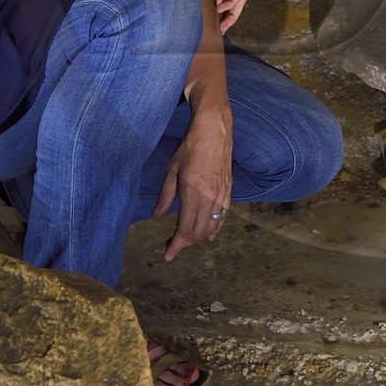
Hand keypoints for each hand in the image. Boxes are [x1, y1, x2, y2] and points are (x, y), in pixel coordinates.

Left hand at [153, 103, 233, 261]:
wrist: (214, 130)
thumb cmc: (189, 147)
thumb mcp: (171, 170)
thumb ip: (165, 196)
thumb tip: (156, 216)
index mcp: (193, 192)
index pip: (186, 228)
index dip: (177, 245)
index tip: (167, 255)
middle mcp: (210, 196)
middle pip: (199, 231)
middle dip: (185, 243)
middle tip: (171, 245)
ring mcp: (222, 194)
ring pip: (211, 226)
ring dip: (198, 237)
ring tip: (186, 239)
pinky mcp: (229, 190)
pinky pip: (223, 216)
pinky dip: (215, 229)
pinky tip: (209, 236)